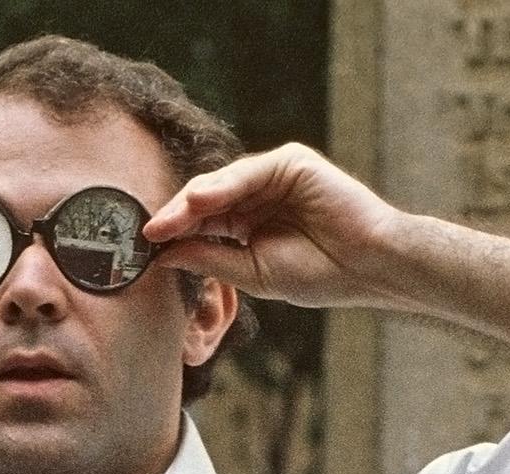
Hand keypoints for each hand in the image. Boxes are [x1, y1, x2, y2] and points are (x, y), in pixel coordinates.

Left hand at [142, 144, 402, 308]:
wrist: (365, 266)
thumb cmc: (318, 275)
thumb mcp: (253, 273)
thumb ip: (211, 259)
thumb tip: (166, 254)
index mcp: (248, 226)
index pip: (203, 225)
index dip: (175, 235)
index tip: (145, 251)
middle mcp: (257, 197)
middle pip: (206, 202)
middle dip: (175, 217)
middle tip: (147, 233)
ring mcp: (273, 177)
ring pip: (222, 185)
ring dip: (191, 203)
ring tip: (165, 221)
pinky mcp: (291, 162)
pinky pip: (249, 172)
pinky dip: (224, 185)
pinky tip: (200, 202)